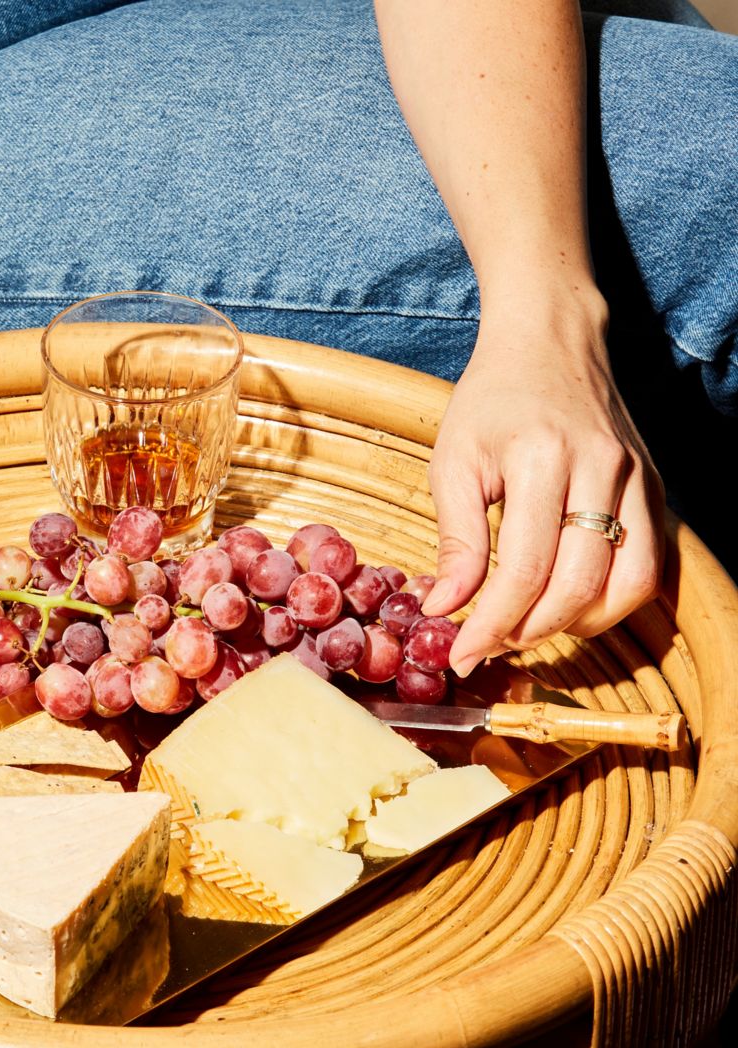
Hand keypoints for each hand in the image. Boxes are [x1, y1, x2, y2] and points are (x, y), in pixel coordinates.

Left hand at [420, 295, 664, 674]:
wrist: (549, 342)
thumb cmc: (491, 401)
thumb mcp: (453, 462)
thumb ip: (455, 540)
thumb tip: (443, 609)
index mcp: (542, 458)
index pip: (525, 568)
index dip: (493, 622)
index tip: (463, 654)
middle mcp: (601, 469)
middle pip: (580, 583)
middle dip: (531, 629)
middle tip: (491, 643)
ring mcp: (636, 478)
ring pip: (629, 583)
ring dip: (578, 622)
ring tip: (529, 627)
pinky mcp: (653, 487)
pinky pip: (648, 564)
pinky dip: (611, 599)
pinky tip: (569, 603)